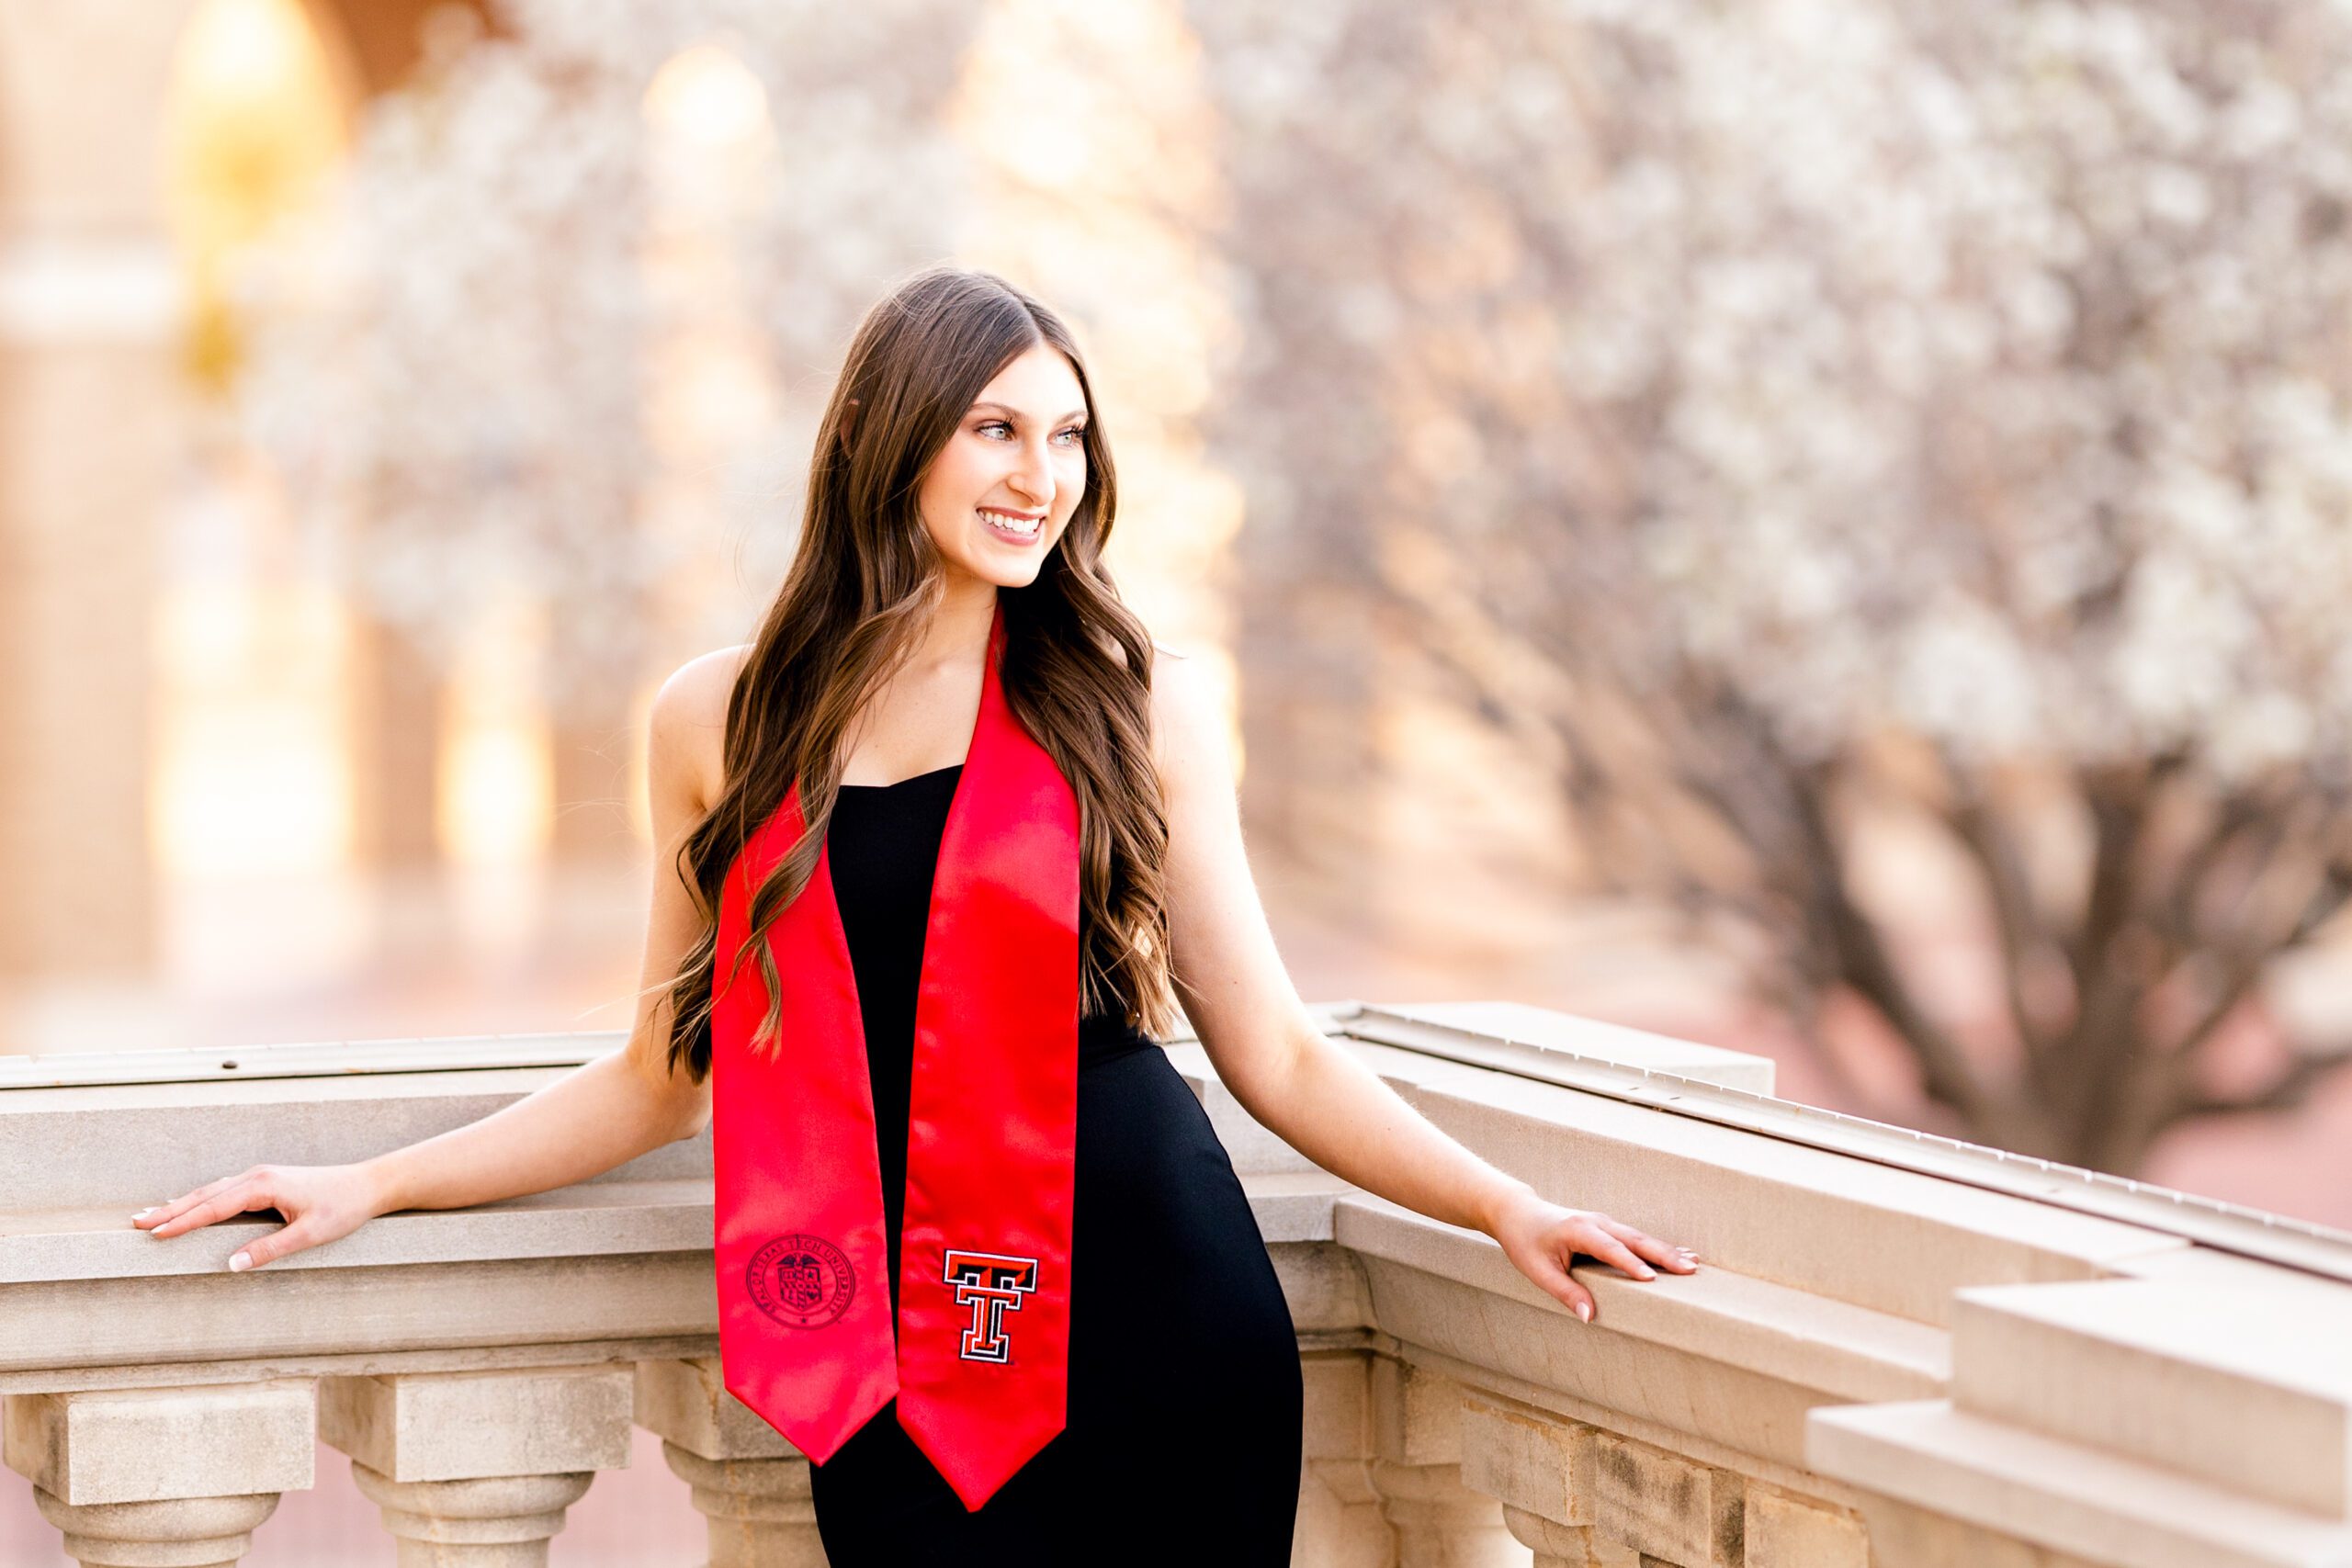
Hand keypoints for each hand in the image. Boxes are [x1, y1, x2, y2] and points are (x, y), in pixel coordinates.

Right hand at [130, 1162, 387, 1272]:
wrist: (368, 1184)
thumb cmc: (343, 1208)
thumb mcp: (310, 1233)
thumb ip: (271, 1249)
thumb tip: (232, 1265)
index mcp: (263, 1185)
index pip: (213, 1206)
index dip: (182, 1221)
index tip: (153, 1234)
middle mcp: (257, 1176)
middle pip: (204, 1195)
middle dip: (170, 1210)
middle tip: (135, 1223)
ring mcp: (261, 1177)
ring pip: (212, 1191)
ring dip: (181, 1204)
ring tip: (151, 1216)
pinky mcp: (267, 1182)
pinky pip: (225, 1191)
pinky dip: (202, 1200)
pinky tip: (190, 1205)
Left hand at [1486, 1188, 1697, 1323]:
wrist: (1519, 1213)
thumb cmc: (1526, 1242)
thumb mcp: (1538, 1270)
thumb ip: (1565, 1293)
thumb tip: (1590, 1317)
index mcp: (1579, 1230)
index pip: (1610, 1249)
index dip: (1630, 1264)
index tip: (1651, 1278)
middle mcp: (1596, 1222)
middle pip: (1634, 1239)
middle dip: (1663, 1254)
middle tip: (1690, 1269)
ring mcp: (1604, 1222)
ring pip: (1639, 1237)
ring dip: (1666, 1250)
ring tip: (1693, 1264)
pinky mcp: (1607, 1227)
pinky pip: (1635, 1238)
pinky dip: (1657, 1247)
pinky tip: (1679, 1254)